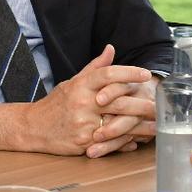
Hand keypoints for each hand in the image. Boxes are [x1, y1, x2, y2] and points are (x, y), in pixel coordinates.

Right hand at [0, 45, 151, 155]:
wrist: (33, 128)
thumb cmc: (55, 104)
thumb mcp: (72, 82)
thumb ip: (95, 67)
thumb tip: (111, 49)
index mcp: (80, 85)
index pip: (107, 74)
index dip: (128, 72)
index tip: (145, 75)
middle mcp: (82, 103)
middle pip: (118, 101)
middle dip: (142, 103)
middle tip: (159, 104)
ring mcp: (83, 124)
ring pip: (118, 124)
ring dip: (140, 126)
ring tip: (155, 125)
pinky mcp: (84, 142)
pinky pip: (110, 142)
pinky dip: (125, 142)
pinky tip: (138, 140)